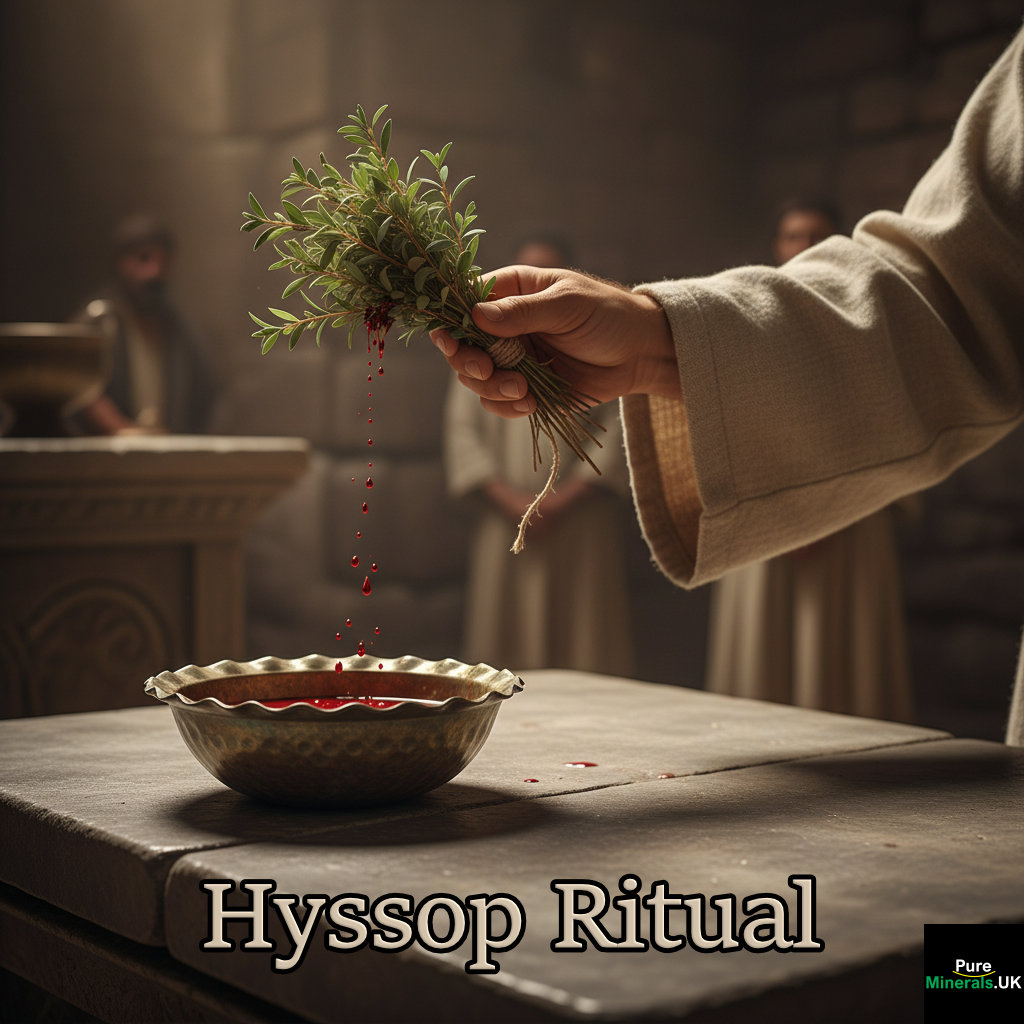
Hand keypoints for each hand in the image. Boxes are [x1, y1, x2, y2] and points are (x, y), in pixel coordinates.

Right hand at [431, 266, 680, 417]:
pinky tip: (530, 404)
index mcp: (510, 291)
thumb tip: (476, 315)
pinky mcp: (527, 388)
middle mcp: (505, 325)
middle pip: (462, 346)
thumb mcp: (567, 305)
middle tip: (486, 371)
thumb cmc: (607, 314)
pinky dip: (507, 407)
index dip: (451, 321)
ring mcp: (514, 358)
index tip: (449, 339)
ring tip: (523, 391)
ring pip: (477, 379)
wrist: (641, 352)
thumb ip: (523, 312)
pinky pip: (500, 402)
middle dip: (468, 363)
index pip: (464, 302)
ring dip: (491, 389)